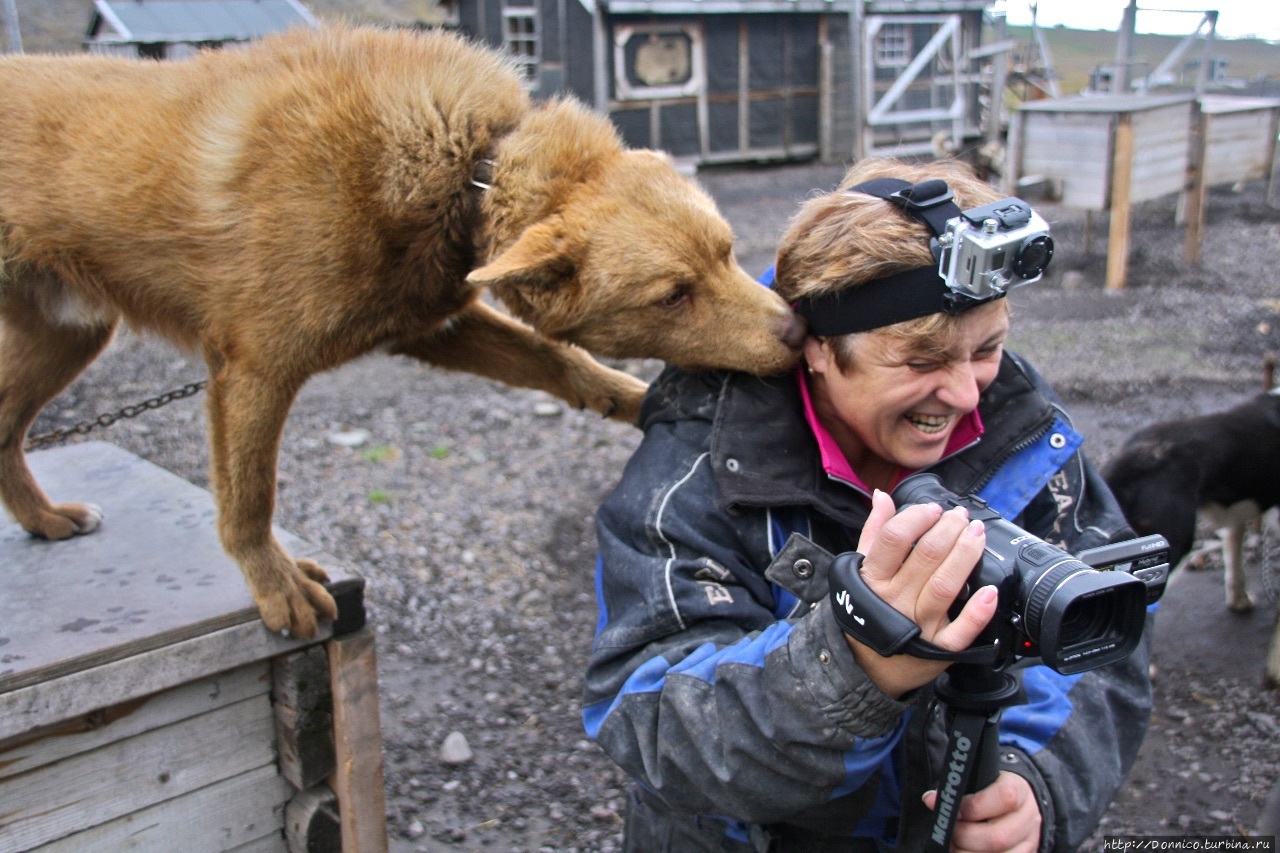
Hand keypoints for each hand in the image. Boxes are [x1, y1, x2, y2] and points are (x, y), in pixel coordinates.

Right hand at [842, 489, 996, 697]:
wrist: (866, 666)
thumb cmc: (867, 610)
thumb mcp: (862, 570)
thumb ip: (874, 532)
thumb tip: (883, 496)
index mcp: (874, 578)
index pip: (894, 539)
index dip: (916, 518)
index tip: (933, 509)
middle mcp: (895, 600)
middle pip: (926, 557)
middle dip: (949, 530)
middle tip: (961, 517)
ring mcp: (918, 625)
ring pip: (945, 586)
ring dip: (965, 556)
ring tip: (977, 534)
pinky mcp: (939, 649)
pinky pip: (961, 632)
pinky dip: (977, 613)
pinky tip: (989, 592)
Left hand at [923, 771, 1041, 852]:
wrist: (1021, 804)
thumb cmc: (994, 790)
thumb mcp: (984, 780)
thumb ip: (962, 789)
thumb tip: (931, 799)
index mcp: (1019, 790)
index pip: (1004, 798)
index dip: (973, 807)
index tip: (951, 810)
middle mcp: (1028, 818)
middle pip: (997, 837)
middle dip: (964, 837)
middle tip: (946, 833)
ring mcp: (1029, 842)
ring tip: (952, 846)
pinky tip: (962, 851)